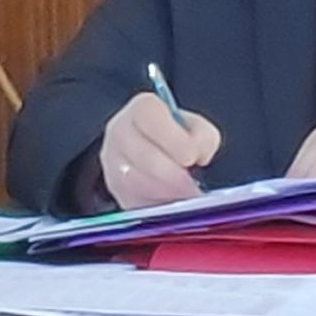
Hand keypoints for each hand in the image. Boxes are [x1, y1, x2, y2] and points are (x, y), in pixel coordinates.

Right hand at [97, 91, 223, 208]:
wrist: (159, 159)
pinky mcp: (114, 189)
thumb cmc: (178, 141)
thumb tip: (199, 153)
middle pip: (138, 151)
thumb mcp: (197, 130)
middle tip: (191, 185)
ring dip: (162, 191)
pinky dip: (154, 204)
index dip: (171, 137)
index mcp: (142, 110)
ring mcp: (112, 161)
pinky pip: (130, 199)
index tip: (191, 158)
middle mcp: (120, 132)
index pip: (148, 114)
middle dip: (169, 173)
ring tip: (184, 198)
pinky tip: (171, 205)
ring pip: (130, 178)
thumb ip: (203, 136)